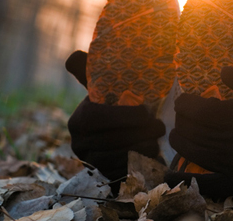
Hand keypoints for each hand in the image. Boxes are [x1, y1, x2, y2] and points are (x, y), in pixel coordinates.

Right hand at [65, 51, 164, 183]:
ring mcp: (89, 161)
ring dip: (140, 148)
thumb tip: (73, 56)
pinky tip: (150, 154)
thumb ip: (92, 72)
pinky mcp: (102, 176)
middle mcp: (78, 142)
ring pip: (114, 158)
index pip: (96, 117)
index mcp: (79, 118)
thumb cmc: (117, 107)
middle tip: (159, 127)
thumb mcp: (107, 90)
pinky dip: (136, 164)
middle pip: (107, 139)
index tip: (145, 112)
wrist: (119, 135)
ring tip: (157, 141)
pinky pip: (118, 173)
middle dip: (137, 133)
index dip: (122, 116)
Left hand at [169, 65, 232, 189]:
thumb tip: (222, 73)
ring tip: (186, 125)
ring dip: (183, 137)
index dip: (186, 104)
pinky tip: (187, 150)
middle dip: (183, 119)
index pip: (200, 113)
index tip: (185, 97)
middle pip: (192, 132)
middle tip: (185, 109)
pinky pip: (204, 170)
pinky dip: (190, 158)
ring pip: (194, 151)